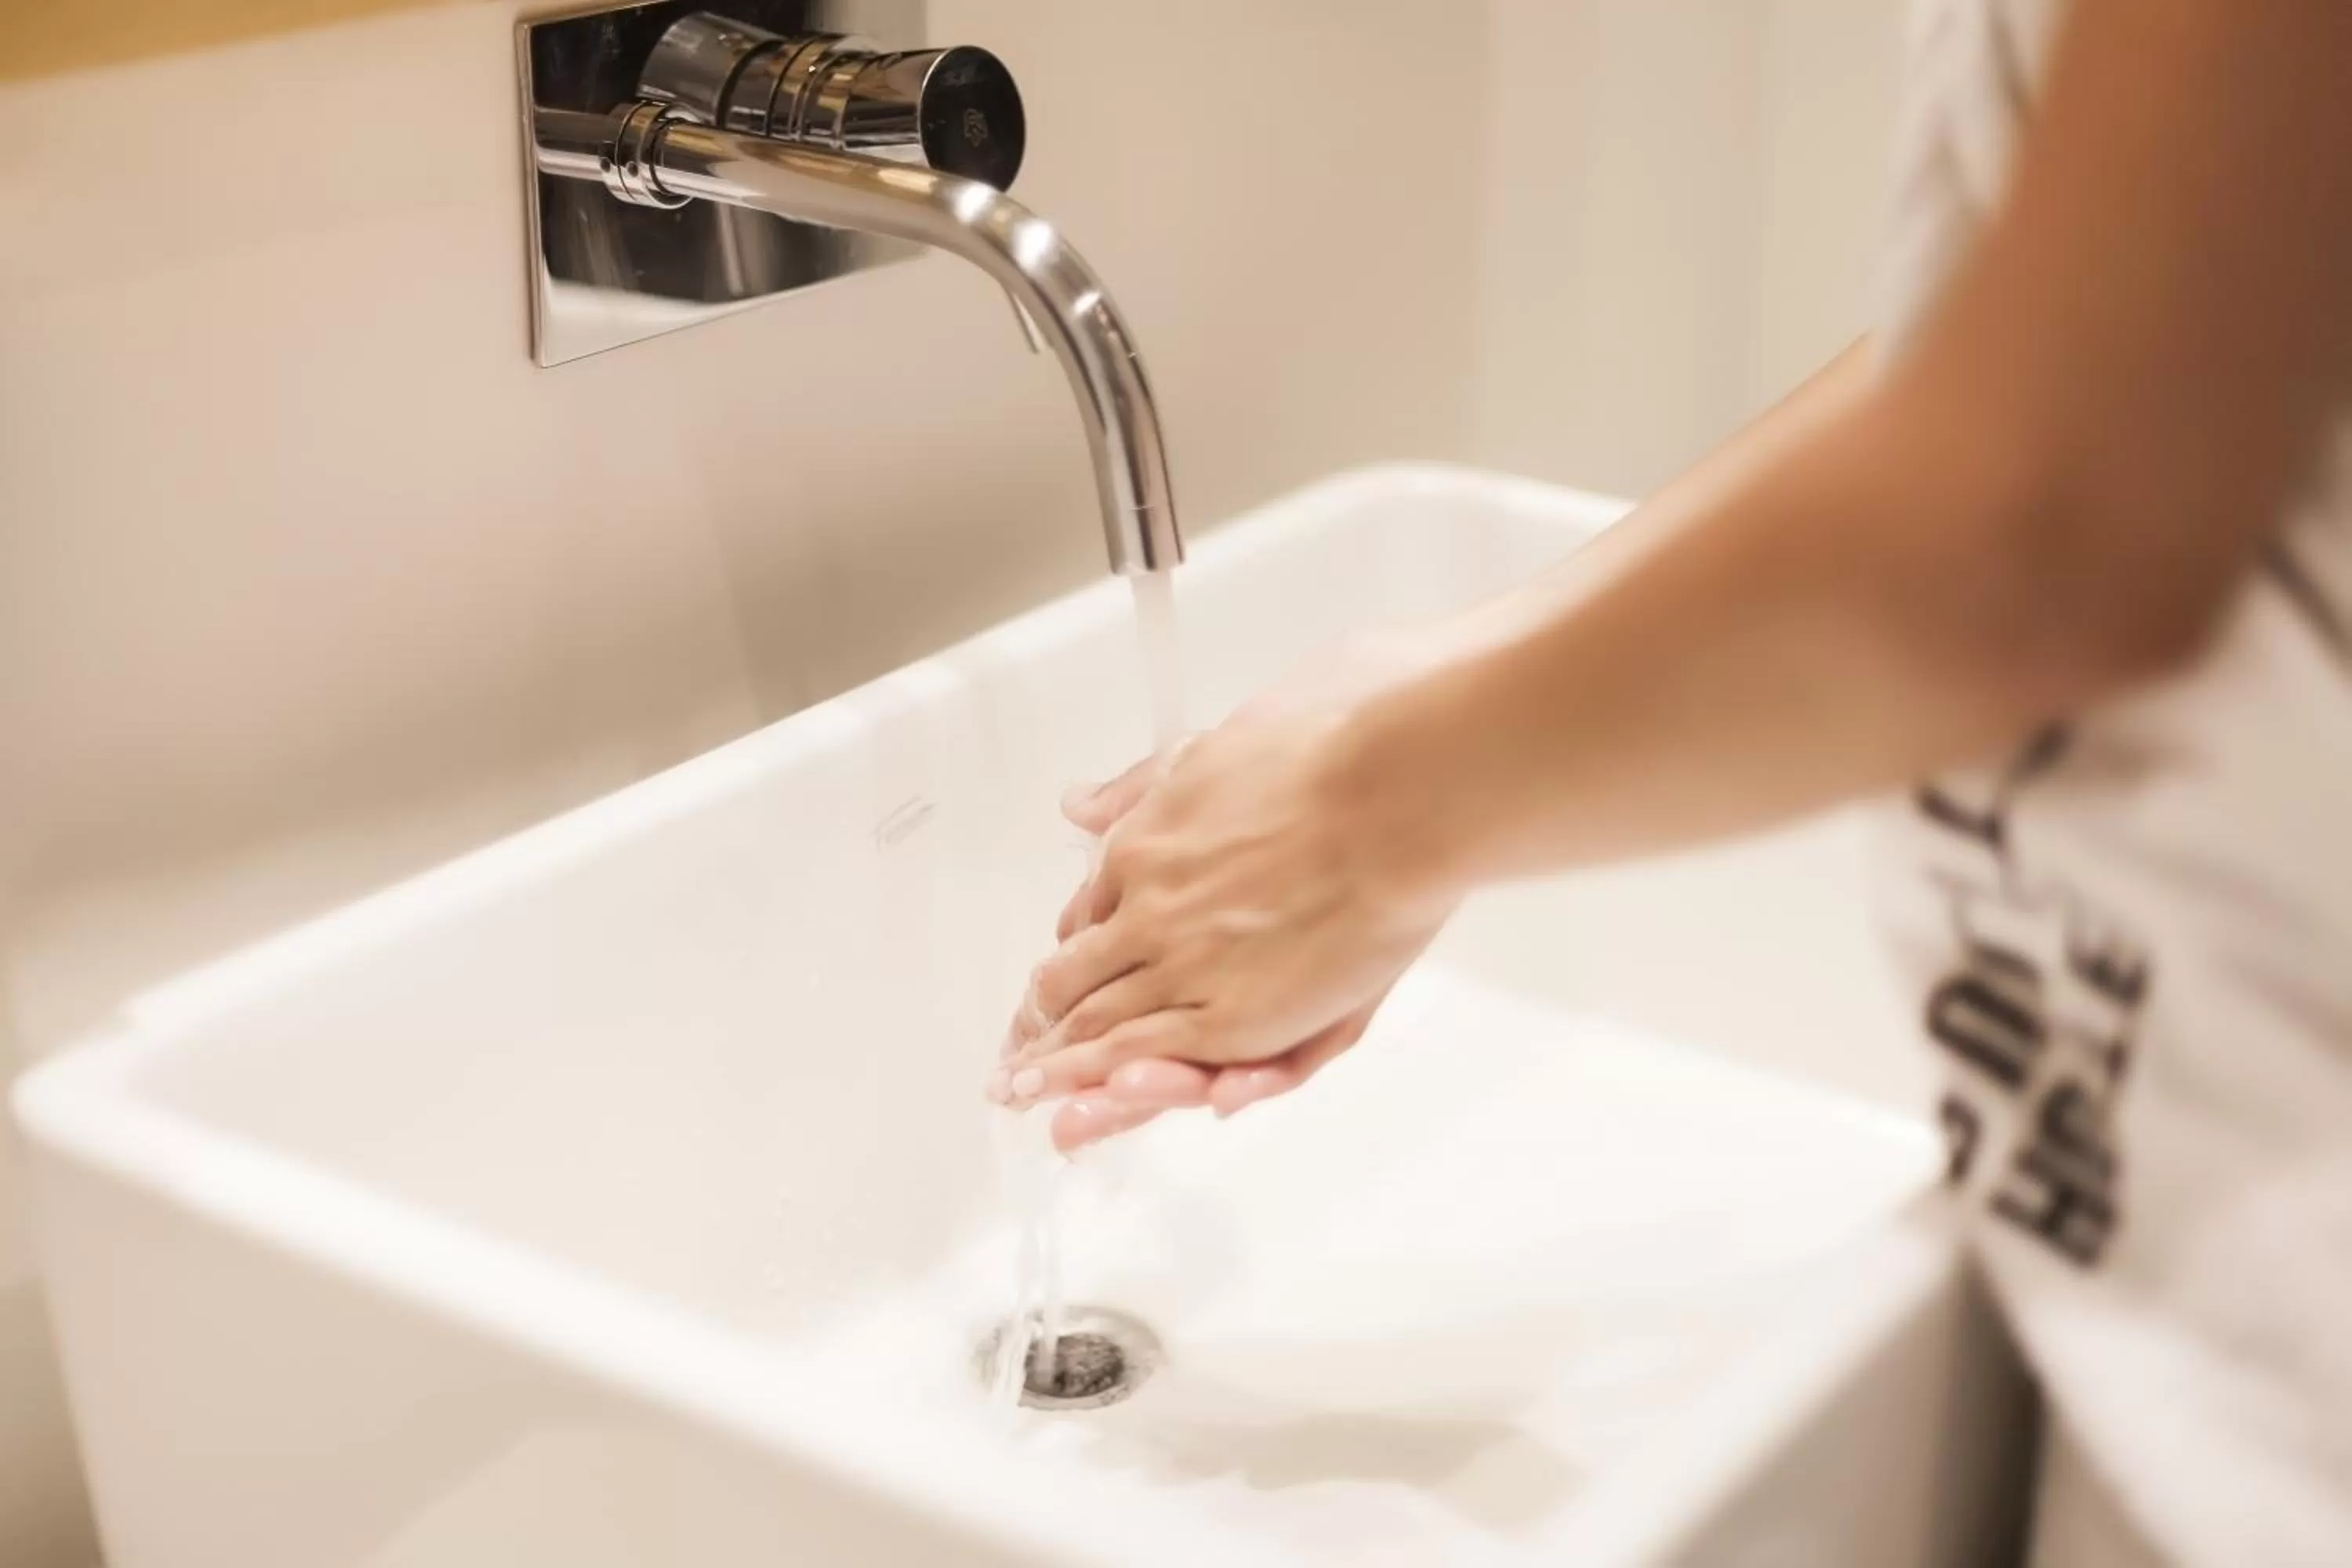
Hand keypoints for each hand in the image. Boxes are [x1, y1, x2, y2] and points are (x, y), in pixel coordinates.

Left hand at [991, 633, 1460, 1149]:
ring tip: (1036, 1104)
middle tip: (1014, 1069)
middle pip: (1077, 985)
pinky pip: (1173, 1060)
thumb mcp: (1218, 744)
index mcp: (1144, 844)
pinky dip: (1138, 1085)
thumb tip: (1075, 806)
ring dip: (1067, 1073)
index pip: (1085, 920)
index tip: (1048, 990)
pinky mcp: (1239, 1013)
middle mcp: (1150, 908)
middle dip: (1046, 1031)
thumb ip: (1145, 784)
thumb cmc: (1337, 742)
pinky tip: (1102, 1102)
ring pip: (1108, 1032)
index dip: (1069, 961)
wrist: (1403, 778)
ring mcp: (1191, 965)